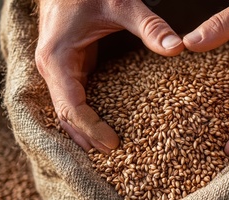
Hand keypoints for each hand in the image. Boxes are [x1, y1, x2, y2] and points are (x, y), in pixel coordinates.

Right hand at [35, 0, 183, 153]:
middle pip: (65, 116)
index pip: (70, 107)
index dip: (91, 128)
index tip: (114, 144)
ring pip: (66, 110)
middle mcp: (51, 69)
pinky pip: (73, 98)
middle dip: (87, 136)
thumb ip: (149, 26)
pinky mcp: (67, 67)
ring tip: (109, 150)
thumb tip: (177, 48)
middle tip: (116, 155)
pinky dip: (85, 115)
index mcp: (57, 58)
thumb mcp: (121, 4)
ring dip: (84, 131)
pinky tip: (102, 126)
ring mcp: (57, 69)